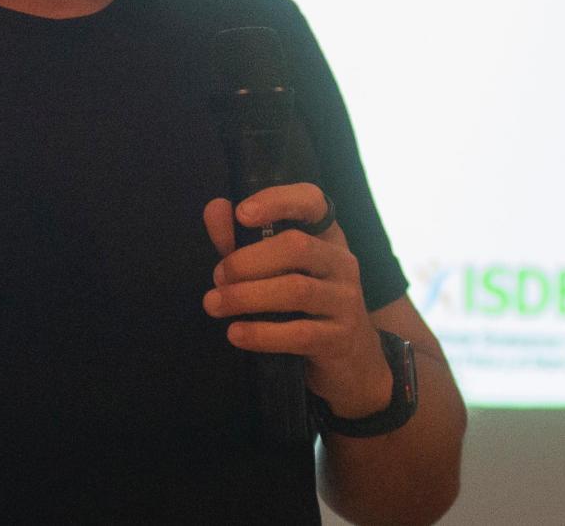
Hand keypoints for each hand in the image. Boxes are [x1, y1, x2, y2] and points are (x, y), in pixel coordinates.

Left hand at [201, 184, 391, 419]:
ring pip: (296, 290)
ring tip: (214, 304)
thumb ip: (240, 241)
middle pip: (297, 247)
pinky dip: (262, 333)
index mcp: (325, 237)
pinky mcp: (341, 339)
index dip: (278, 200)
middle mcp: (342, 263)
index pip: (312, 202)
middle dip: (247, 261)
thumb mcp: (271, 271)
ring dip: (246, 296)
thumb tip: (215, 207)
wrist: (350, 364)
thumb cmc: (302, 308)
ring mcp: (347, 301)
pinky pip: (300, 333)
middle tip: (217, 277)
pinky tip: (235, 333)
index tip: (241, 212)